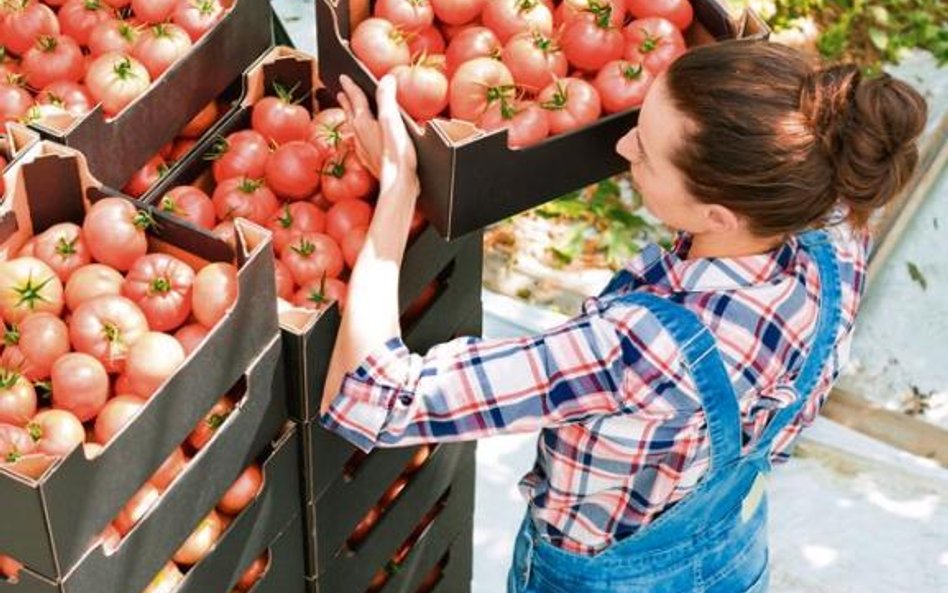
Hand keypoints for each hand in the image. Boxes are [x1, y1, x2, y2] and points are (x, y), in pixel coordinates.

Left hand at [338, 75, 417, 194]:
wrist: (398, 183)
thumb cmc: (396, 153)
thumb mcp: (392, 120)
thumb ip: (386, 98)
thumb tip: (385, 79)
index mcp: (363, 122)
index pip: (355, 99)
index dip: (351, 86)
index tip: (344, 77)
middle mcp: (359, 134)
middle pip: (351, 113)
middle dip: (347, 101)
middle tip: (341, 92)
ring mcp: (364, 148)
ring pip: (354, 127)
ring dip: (351, 116)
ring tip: (350, 110)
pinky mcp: (371, 160)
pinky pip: (360, 140)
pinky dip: (359, 133)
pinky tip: (362, 137)